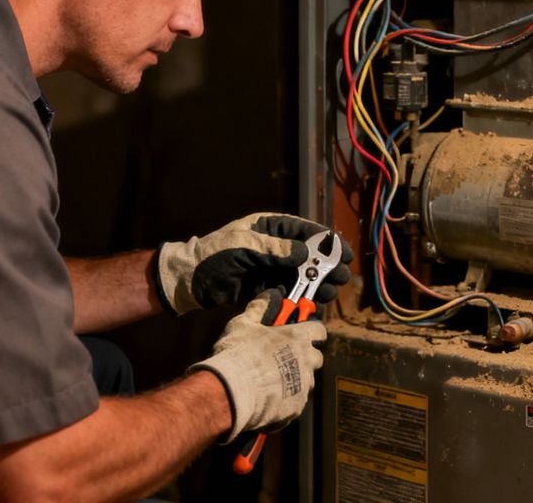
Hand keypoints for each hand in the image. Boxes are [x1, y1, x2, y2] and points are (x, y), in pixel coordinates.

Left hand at [154, 212, 352, 314]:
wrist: (188, 280)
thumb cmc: (212, 256)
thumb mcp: (242, 247)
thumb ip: (273, 249)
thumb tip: (304, 253)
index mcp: (268, 227)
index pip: (303, 230)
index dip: (326, 241)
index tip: (343, 252)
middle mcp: (272, 246)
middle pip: (307, 254)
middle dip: (325, 265)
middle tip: (342, 276)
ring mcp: (269, 267)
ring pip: (300, 274)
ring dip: (316, 283)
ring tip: (331, 293)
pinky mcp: (264, 286)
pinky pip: (287, 290)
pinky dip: (300, 297)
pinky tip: (313, 304)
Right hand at [188, 290, 326, 442]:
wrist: (231, 391)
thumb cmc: (238, 353)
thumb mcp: (244, 323)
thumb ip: (260, 307)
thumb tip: (271, 293)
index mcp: (297, 338)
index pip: (319, 330)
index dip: (313, 331)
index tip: (306, 332)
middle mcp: (306, 361)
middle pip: (317, 358)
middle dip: (305, 357)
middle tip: (285, 358)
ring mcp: (303, 385)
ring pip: (308, 381)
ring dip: (297, 379)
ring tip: (274, 380)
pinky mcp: (296, 407)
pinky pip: (296, 402)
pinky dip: (286, 399)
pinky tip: (268, 397)